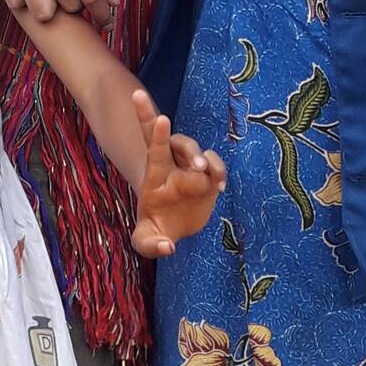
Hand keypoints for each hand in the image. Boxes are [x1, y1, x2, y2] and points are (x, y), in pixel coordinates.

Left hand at [128, 91, 225, 257]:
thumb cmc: (155, 229)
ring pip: (195, 152)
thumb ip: (150, 245)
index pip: (152, 150)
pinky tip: (219, 186)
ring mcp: (191, 170)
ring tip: (201, 169)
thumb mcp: (146, 240)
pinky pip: (216, 167)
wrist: (174, 227)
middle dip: (157, 122)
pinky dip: (219, 171)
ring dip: (200, 157)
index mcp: (153, 176)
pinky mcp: (209, 180)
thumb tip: (167, 248)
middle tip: (163, 120)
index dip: (154, 133)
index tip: (161, 118)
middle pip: (168, 138)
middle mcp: (171, 167)